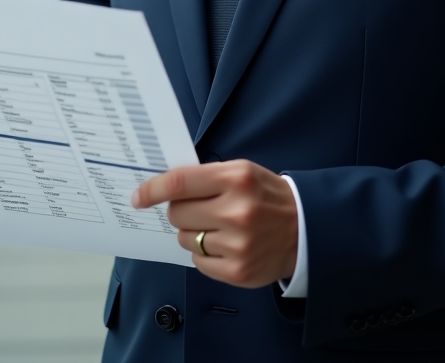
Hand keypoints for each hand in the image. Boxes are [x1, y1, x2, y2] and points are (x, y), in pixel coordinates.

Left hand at [132, 160, 297, 287]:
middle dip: (180, 211)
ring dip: (194, 233)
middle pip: (178, 214)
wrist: (306, 228)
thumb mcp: (242, 171)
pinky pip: (198, 262)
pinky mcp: (238, 271)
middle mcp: (236, 211)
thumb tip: (164, 187)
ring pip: (186, 239)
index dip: (153, 190)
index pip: (180, 183)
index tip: (138, 197)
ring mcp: (237, 244)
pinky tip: (224, 245)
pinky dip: (205, 254)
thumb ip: (206, 176)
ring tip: (218, 227)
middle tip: (199, 209)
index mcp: (235, 179)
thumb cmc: (267, 196)